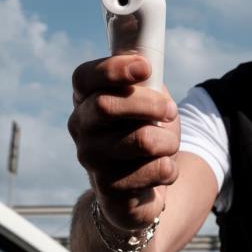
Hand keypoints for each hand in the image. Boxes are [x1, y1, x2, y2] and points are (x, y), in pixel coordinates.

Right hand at [68, 54, 179, 232]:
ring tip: (169, 146)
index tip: (145, 67)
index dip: (113, 69)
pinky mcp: (108, 189)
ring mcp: (91, 159)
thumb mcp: (149, 101)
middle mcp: (81, 127)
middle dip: (150, 104)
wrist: (142, 188)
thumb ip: (146, 81)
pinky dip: (169, 168)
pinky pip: (153, 171)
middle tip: (171, 111)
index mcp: (86, 99)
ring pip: (140, 140)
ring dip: (168, 141)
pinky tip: (163, 170)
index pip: (84, 77)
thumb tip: (147, 62)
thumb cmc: (145, 133)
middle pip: (107, 105)